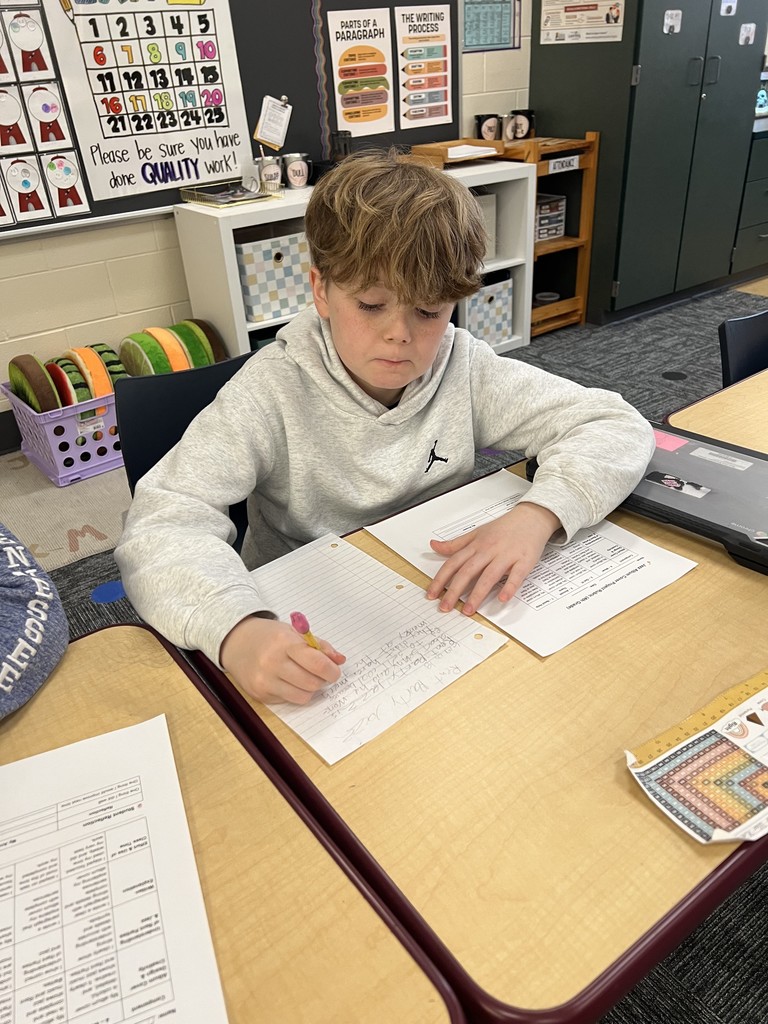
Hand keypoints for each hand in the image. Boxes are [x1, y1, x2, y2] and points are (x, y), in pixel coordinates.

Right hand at [220, 615, 345, 704]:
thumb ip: (320, 646)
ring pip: (302, 696)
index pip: (316, 663)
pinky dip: (294, 692)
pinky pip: (288, 700)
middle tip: (320, 673)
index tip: (334, 670)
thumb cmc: (269, 636)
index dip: (331, 670)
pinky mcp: (259, 694)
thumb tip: (339, 660)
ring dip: (309, 689)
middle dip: (322, 680)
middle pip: (311, 683)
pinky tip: (287, 680)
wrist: (236, 643)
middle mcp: (272, 663)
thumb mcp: (294, 632)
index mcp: (283, 642)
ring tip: (304, 677)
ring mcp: (264, 681)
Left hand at [426, 503, 560, 615]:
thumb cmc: (504, 527)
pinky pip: (516, 576)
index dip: (441, 579)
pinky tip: (503, 598)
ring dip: (478, 594)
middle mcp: (489, 550)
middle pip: (468, 571)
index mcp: (476, 545)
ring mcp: (507, 555)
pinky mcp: (524, 560)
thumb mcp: (477, 533)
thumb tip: (434, 546)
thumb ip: (456, 543)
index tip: (432, 594)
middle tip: (445, 607)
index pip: (453, 563)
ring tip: (468, 610)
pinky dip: (509, 587)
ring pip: (489, 575)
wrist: (531, 517)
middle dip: (454, 591)